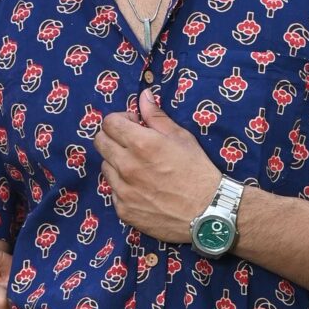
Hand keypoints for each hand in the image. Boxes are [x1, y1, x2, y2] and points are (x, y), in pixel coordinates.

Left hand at [93, 89, 220, 243]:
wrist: (208, 212)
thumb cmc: (198, 171)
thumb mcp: (181, 138)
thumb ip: (157, 116)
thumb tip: (144, 96)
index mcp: (141, 143)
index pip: (109, 123)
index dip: (120, 120)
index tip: (133, 126)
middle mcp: (127, 166)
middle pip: (100, 142)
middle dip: (112, 137)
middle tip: (131, 144)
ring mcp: (123, 190)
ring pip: (105, 167)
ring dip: (117, 163)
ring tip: (139, 168)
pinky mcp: (123, 209)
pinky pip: (113, 191)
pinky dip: (123, 186)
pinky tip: (142, 188)